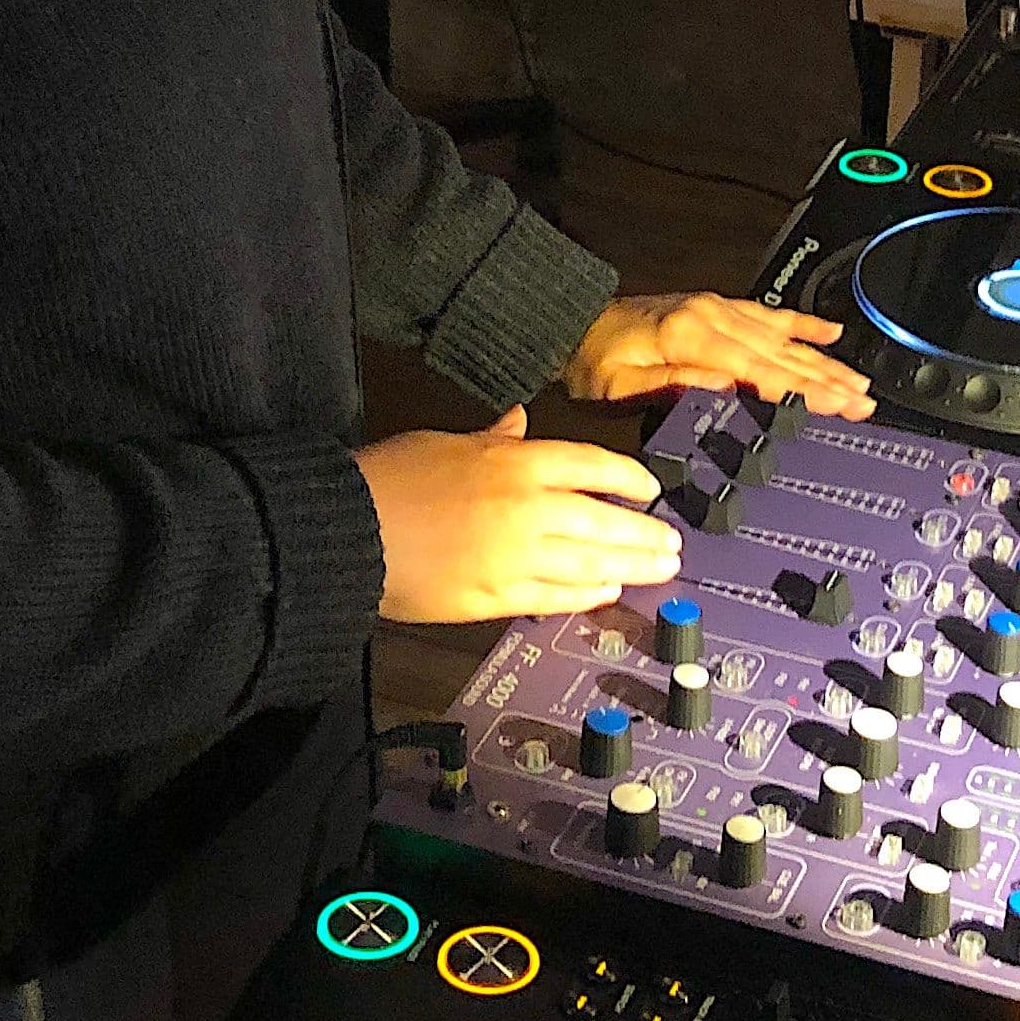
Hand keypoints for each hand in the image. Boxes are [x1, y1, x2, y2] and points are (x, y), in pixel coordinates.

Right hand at [356, 405, 684, 624]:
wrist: (348, 530)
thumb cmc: (389, 478)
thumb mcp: (445, 441)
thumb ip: (492, 438)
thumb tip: (518, 421)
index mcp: (515, 462)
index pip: (592, 466)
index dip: (629, 478)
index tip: (650, 490)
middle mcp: (526, 508)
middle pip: (604, 520)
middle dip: (643, 533)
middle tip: (672, 543)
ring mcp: (514, 557)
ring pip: (589, 563)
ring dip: (629, 567)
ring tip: (657, 570)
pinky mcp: (495, 597)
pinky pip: (554, 598)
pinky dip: (585, 595)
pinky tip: (605, 591)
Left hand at [563, 292, 874, 419]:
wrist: (573, 323)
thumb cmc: (593, 361)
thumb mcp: (623, 386)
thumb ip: (677, 387)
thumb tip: (728, 390)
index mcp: (692, 339)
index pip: (762, 370)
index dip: (805, 389)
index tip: (840, 404)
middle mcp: (711, 318)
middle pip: (783, 354)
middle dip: (829, 379)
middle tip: (865, 402)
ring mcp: (715, 309)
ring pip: (782, 336)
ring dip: (823, 359)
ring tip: (858, 380)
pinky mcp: (714, 308)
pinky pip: (767, 314)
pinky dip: (801, 323)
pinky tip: (828, 331)